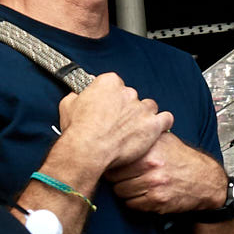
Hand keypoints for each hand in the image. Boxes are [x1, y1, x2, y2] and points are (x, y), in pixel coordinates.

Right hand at [58, 72, 172, 175]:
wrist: (89, 150)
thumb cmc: (78, 131)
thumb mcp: (68, 106)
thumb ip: (77, 97)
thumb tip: (77, 96)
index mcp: (108, 83)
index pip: (115, 85)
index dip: (111, 98)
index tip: (108, 107)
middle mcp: (128, 92)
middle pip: (132, 96)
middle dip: (126, 109)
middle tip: (117, 123)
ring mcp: (142, 109)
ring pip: (149, 107)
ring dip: (143, 116)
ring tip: (134, 129)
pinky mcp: (153, 125)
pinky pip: (166, 118)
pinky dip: (162, 123)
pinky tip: (155, 129)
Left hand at [106, 131, 226, 214]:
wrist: (206, 180)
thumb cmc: (183, 159)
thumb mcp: (165, 140)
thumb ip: (144, 136)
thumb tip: (119, 134)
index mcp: (149, 149)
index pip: (115, 158)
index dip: (112, 162)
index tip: (113, 163)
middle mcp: (150, 166)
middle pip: (114, 176)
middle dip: (115, 177)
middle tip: (122, 176)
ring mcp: (153, 185)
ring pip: (120, 192)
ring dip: (124, 190)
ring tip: (133, 184)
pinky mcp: (157, 201)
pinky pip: (132, 204)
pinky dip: (134, 201)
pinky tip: (142, 193)